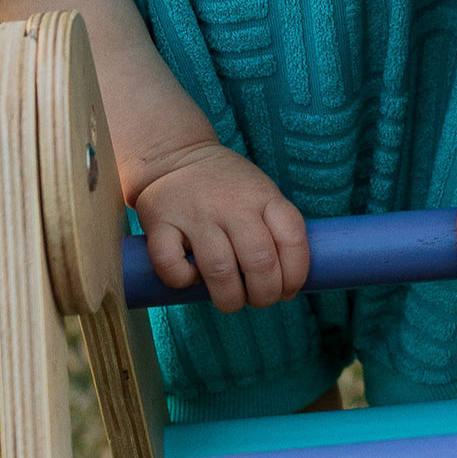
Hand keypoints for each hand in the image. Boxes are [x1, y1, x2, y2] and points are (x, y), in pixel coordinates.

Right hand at [133, 143, 309, 313]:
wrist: (176, 156)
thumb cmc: (227, 188)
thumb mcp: (262, 194)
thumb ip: (277, 229)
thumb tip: (288, 284)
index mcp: (263, 197)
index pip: (292, 238)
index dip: (295, 274)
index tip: (288, 290)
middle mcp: (232, 204)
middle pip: (259, 261)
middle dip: (264, 294)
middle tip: (260, 300)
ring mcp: (196, 214)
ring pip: (220, 270)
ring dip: (230, 298)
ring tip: (231, 301)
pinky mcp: (160, 223)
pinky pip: (171, 265)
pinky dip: (183, 280)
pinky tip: (191, 277)